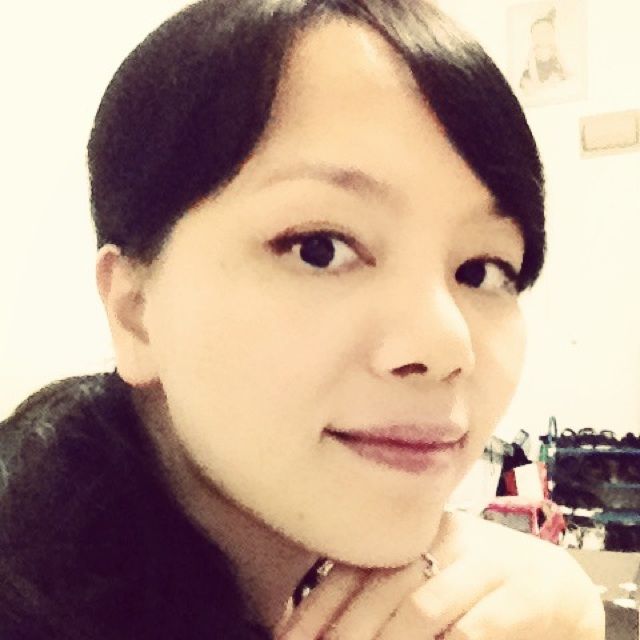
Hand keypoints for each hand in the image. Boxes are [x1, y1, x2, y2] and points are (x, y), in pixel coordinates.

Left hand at [275, 511, 604, 638]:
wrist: (555, 583)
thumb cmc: (474, 588)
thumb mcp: (425, 580)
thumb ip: (379, 597)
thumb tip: (314, 627)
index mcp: (412, 533)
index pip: (354, 567)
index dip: (317, 608)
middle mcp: (444, 538)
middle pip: (382, 588)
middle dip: (347, 634)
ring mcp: (485, 562)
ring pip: (422, 607)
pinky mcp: (523, 593)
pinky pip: (476, 629)